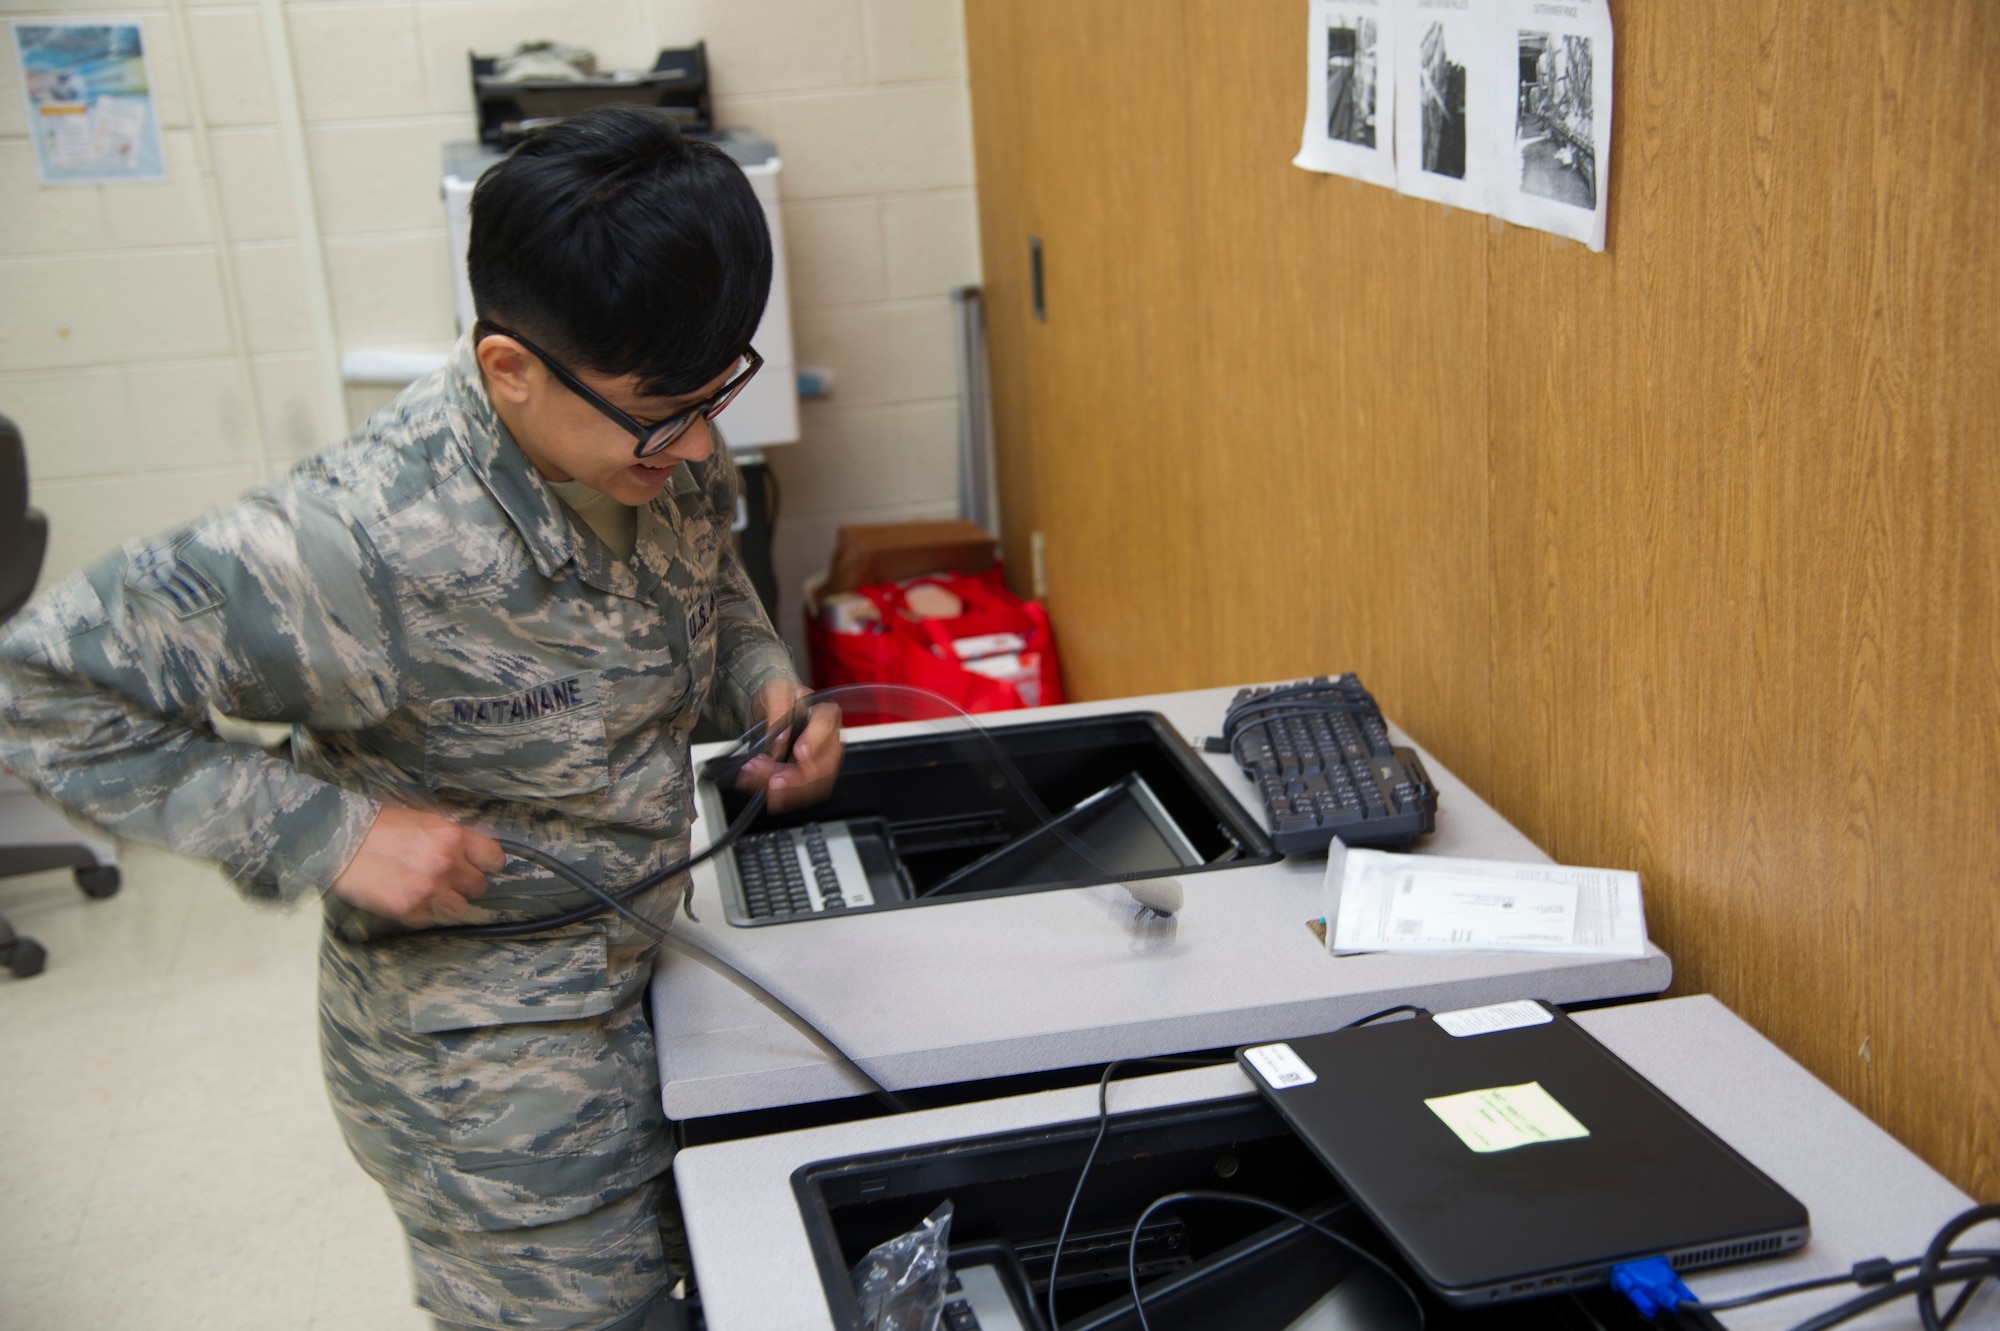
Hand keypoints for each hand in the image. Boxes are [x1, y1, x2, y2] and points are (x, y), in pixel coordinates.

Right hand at [331, 805, 504, 927]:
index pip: (494, 858)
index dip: (487, 863)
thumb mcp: (424, 818)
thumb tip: (476, 846)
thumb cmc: (379, 825)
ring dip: (447, 900)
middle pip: (479, 886)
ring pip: (459, 907)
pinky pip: (430, 918)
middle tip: (447, 877)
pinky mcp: (409, 910)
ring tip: (427, 889)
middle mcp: (446, 863)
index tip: (480, 865)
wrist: (339, 841)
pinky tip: (406, 895)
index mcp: (452, 836)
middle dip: (465, 883)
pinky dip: (421, 911)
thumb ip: (452, 835)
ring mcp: (428, 889)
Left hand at [736, 678, 843, 812]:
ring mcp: (823, 759)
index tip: (798, 753)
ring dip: (786, 789)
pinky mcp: (812, 775)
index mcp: (825, 712)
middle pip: (823, 763)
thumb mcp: (774, 691)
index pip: (826, 727)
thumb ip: (778, 709)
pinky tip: (763, 789)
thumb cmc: (778, 697)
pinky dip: (783, 796)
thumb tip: (781, 736)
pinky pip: (804, 793)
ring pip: (814, 783)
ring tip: (759, 781)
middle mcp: (830, 738)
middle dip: (796, 776)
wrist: (771, 708)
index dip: (814, 741)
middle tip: (771, 779)